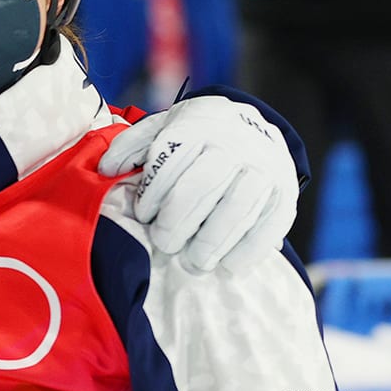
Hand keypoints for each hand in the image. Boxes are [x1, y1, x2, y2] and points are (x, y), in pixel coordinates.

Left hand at [98, 95, 298, 272]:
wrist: (250, 125)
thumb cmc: (195, 134)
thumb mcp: (161, 127)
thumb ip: (130, 146)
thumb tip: (105, 170)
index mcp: (196, 126)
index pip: (170, 159)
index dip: (153, 192)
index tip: (143, 215)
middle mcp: (233, 145)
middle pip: (201, 187)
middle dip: (178, 221)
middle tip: (164, 244)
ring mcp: (263, 168)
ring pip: (237, 208)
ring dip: (213, 241)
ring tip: (194, 262)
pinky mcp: (285, 192)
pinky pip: (270, 223)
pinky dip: (250, 249)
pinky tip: (230, 265)